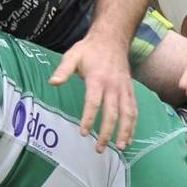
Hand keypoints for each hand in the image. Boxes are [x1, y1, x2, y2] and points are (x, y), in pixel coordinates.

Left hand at [49, 34, 137, 150]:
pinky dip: (133, 125)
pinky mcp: (130, 91)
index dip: (89, 118)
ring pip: (128, 114)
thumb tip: (52, 82)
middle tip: (99, 148)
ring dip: (125, 132)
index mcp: (97, 79)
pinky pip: (134, 110)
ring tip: (119, 148)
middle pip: (112, 112)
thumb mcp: (73, 55)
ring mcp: (124, 89)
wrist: (112, 39)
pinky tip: (128, 138)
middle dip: (107, 132)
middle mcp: (113, 86)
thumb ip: (63, 70)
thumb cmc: (90, 50)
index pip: (94, 102)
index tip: (84, 133)